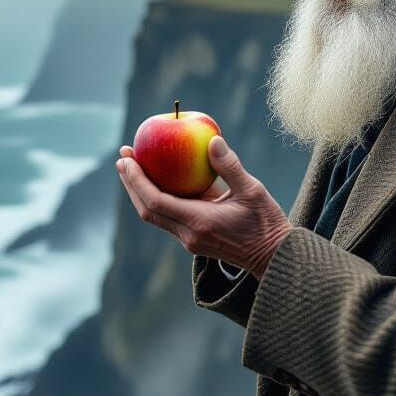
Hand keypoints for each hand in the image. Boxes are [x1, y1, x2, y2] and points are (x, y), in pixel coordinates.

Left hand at [116, 136, 291, 279]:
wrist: (272, 256)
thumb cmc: (266, 222)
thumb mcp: (253, 190)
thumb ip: (230, 166)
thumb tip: (212, 140)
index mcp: (199, 222)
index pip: (155, 201)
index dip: (137, 180)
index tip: (127, 158)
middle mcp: (188, 234)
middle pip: (146, 210)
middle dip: (131, 183)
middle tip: (123, 157)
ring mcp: (189, 240)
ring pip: (154, 215)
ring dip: (139, 191)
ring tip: (131, 165)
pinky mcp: (193, 239)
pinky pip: (166, 217)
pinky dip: (154, 197)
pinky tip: (156, 178)